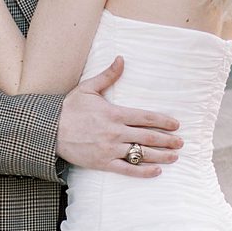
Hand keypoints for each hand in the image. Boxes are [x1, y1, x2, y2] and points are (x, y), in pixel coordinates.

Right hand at [56, 55, 182, 178]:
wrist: (50, 131)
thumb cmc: (69, 109)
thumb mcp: (87, 88)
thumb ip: (107, 75)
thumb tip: (121, 59)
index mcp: (114, 113)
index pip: (146, 117)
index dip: (163, 121)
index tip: (176, 125)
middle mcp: (115, 132)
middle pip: (148, 137)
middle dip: (167, 140)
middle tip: (181, 142)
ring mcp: (110, 149)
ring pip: (141, 154)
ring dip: (161, 156)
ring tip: (174, 157)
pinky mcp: (103, 163)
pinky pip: (127, 169)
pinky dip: (143, 171)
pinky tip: (156, 171)